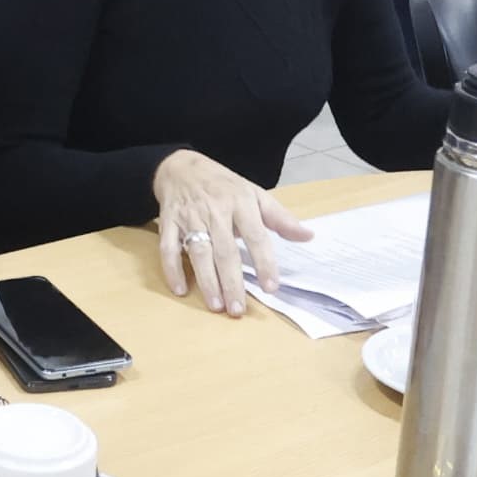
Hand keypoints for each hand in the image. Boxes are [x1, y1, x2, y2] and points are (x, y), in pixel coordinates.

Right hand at [152, 149, 313, 317]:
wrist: (182, 167)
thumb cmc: (224, 186)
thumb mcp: (255, 194)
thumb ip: (280, 218)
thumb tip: (308, 236)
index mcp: (240, 203)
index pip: (256, 236)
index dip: (264, 262)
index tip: (271, 287)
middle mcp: (215, 211)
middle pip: (225, 251)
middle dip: (232, 282)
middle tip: (238, 309)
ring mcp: (190, 217)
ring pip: (198, 252)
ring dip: (207, 280)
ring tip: (216, 305)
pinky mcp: (168, 222)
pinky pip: (168, 248)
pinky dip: (173, 269)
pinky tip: (181, 290)